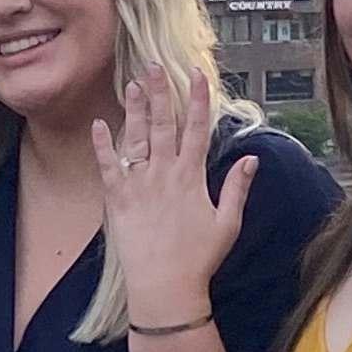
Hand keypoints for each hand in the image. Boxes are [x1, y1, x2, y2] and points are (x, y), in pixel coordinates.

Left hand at [95, 66, 253, 325]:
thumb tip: (252, 158)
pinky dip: (102, 145)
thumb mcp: (227, 224)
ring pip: (137, 139)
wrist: (165, 287)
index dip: (198, 99)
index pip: (197, 129)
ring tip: (133, 84)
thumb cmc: (199, 259)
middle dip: (161, 92)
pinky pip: (108, 166)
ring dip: (136, 110)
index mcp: (192, 177)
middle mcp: (165, 174)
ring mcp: (140, 185)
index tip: (198, 74)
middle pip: (164, 124)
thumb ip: (238, 188)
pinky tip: (99, 124)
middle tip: (154, 65)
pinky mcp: (118, 199)